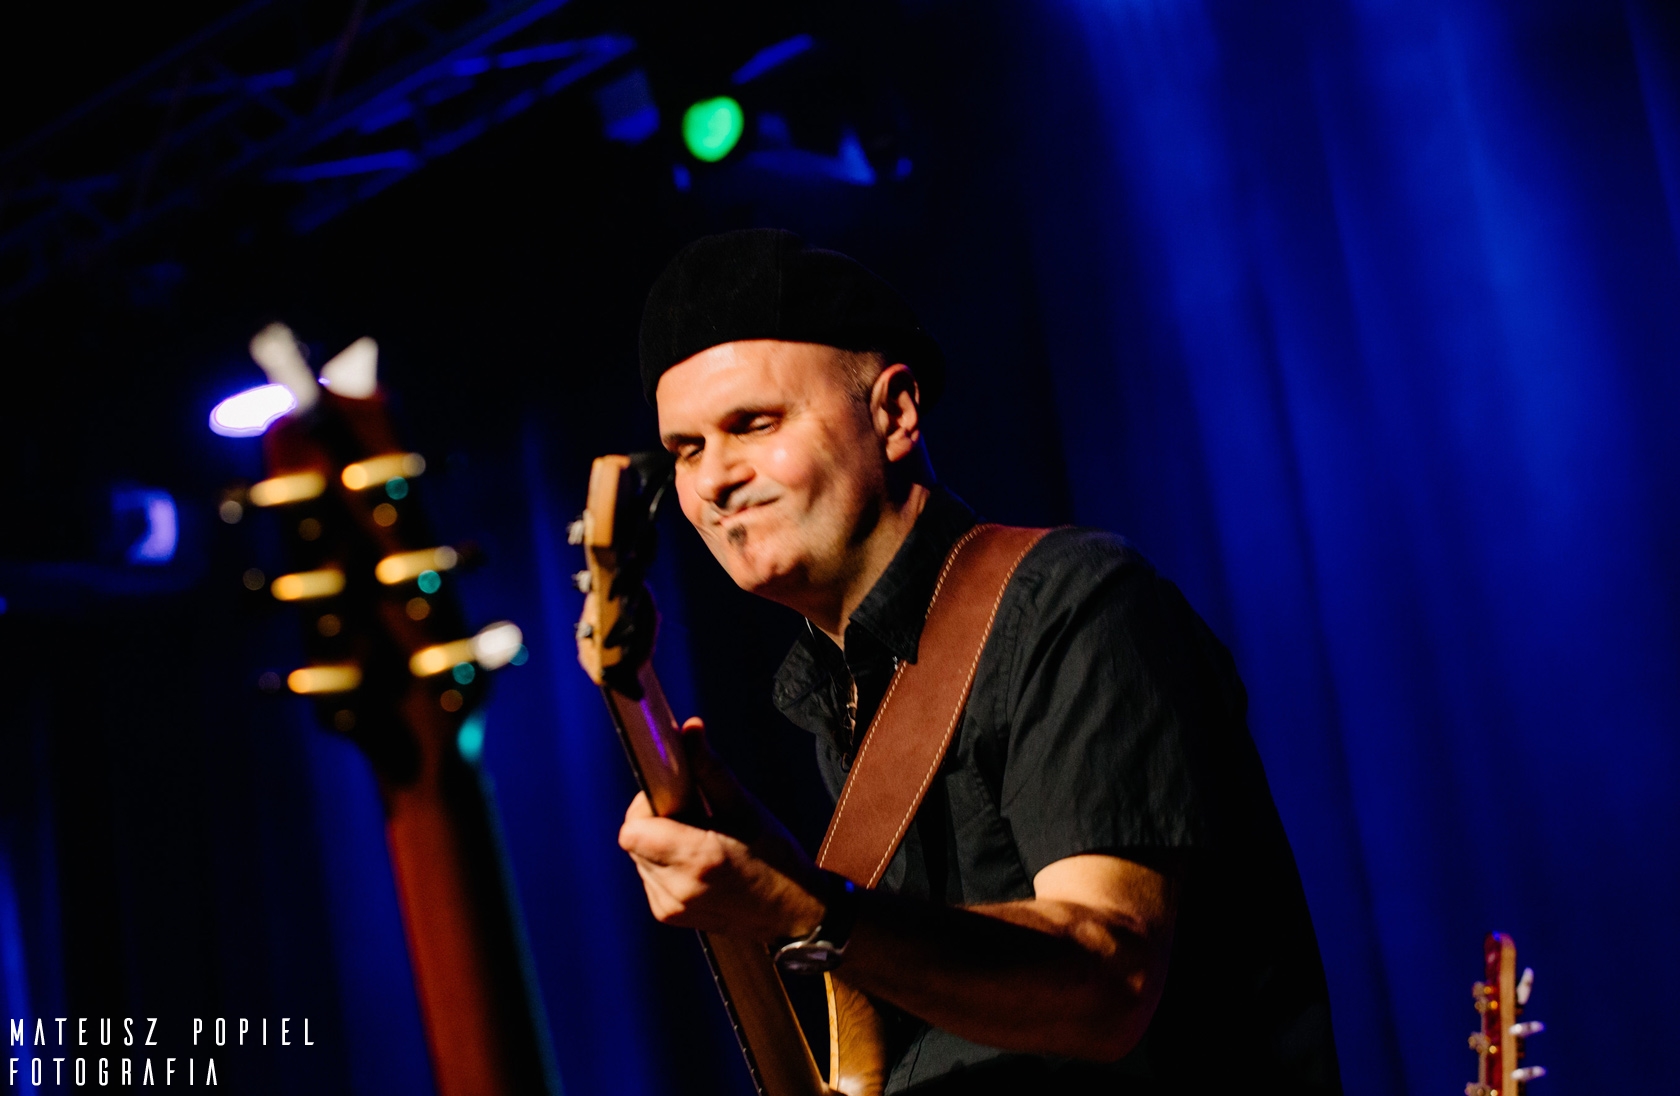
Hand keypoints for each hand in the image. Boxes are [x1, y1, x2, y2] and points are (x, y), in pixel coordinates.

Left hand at [618, 717, 825, 940]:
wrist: (794, 913)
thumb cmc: (776, 858)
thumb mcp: (747, 808)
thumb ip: (711, 769)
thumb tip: (690, 729)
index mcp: (697, 858)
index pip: (632, 829)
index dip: (646, 807)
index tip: (674, 797)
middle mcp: (678, 888)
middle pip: (634, 841)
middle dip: (657, 821)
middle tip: (694, 815)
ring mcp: (672, 907)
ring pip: (640, 858)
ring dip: (660, 843)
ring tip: (699, 839)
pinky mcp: (670, 915)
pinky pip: (651, 877)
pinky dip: (666, 864)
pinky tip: (697, 861)